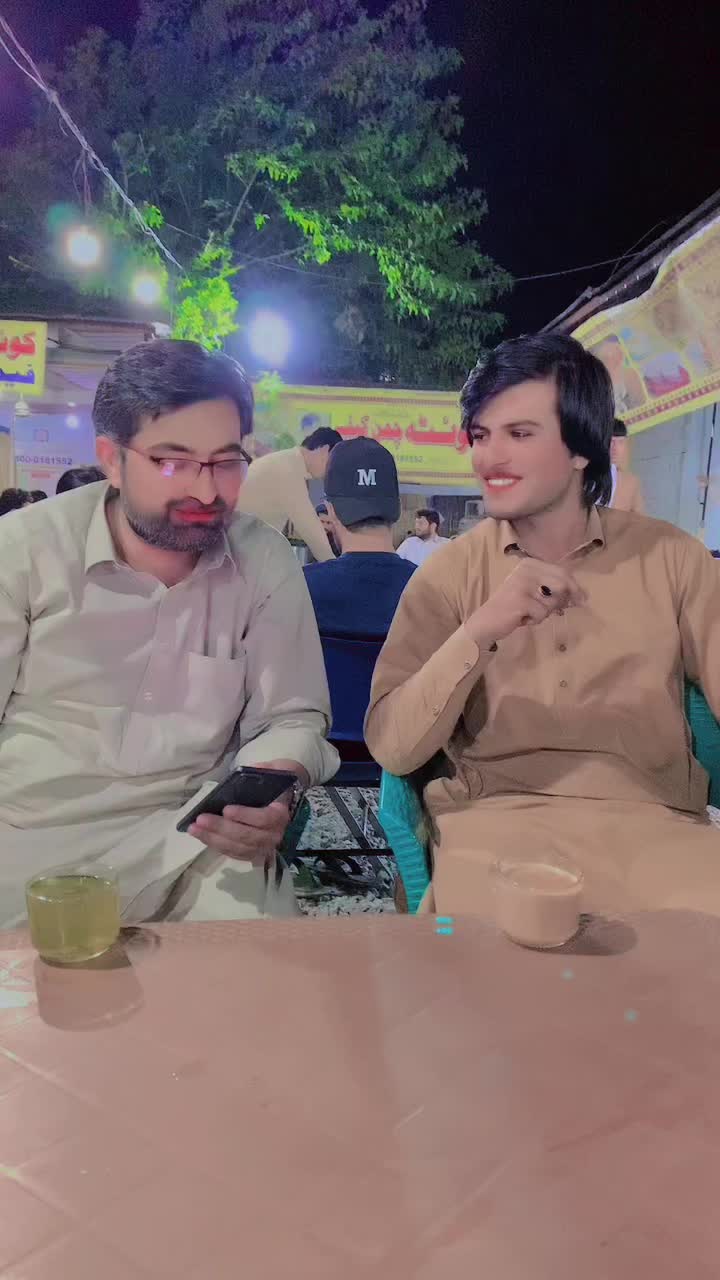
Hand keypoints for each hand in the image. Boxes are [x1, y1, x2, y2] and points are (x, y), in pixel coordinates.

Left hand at [188, 759, 306, 865]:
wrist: (282, 801)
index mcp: (281, 814)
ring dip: (213, 838)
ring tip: (193, 828)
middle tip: (201, 819)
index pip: (264, 819)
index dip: (245, 815)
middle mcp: (274, 835)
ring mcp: (262, 847)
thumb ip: (267, 769)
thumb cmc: (276, 785)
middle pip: (246, 836)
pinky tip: (200, 835)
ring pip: (237, 847)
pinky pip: (231, 852)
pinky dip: (214, 844)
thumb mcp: (278, 770)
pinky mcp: (251, 853)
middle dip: (221, 828)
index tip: (226, 809)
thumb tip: (248, 770)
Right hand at [465, 560, 585, 646]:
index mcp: (530, 563)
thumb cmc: (513, 607)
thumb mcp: (536, 593)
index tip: (581, 600)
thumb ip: (555, 590)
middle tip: (554, 611)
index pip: (562, 572)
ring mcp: (522, 583)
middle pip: (562, 584)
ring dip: (545, 612)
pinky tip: (522, 618)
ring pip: (553, 601)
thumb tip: (582, 597)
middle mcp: (526, 568)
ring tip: (528, 613)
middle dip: (560, 601)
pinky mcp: (520, 600)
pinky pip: (542, 613)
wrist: (487, 622)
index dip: (574, 587)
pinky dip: (535, 620)